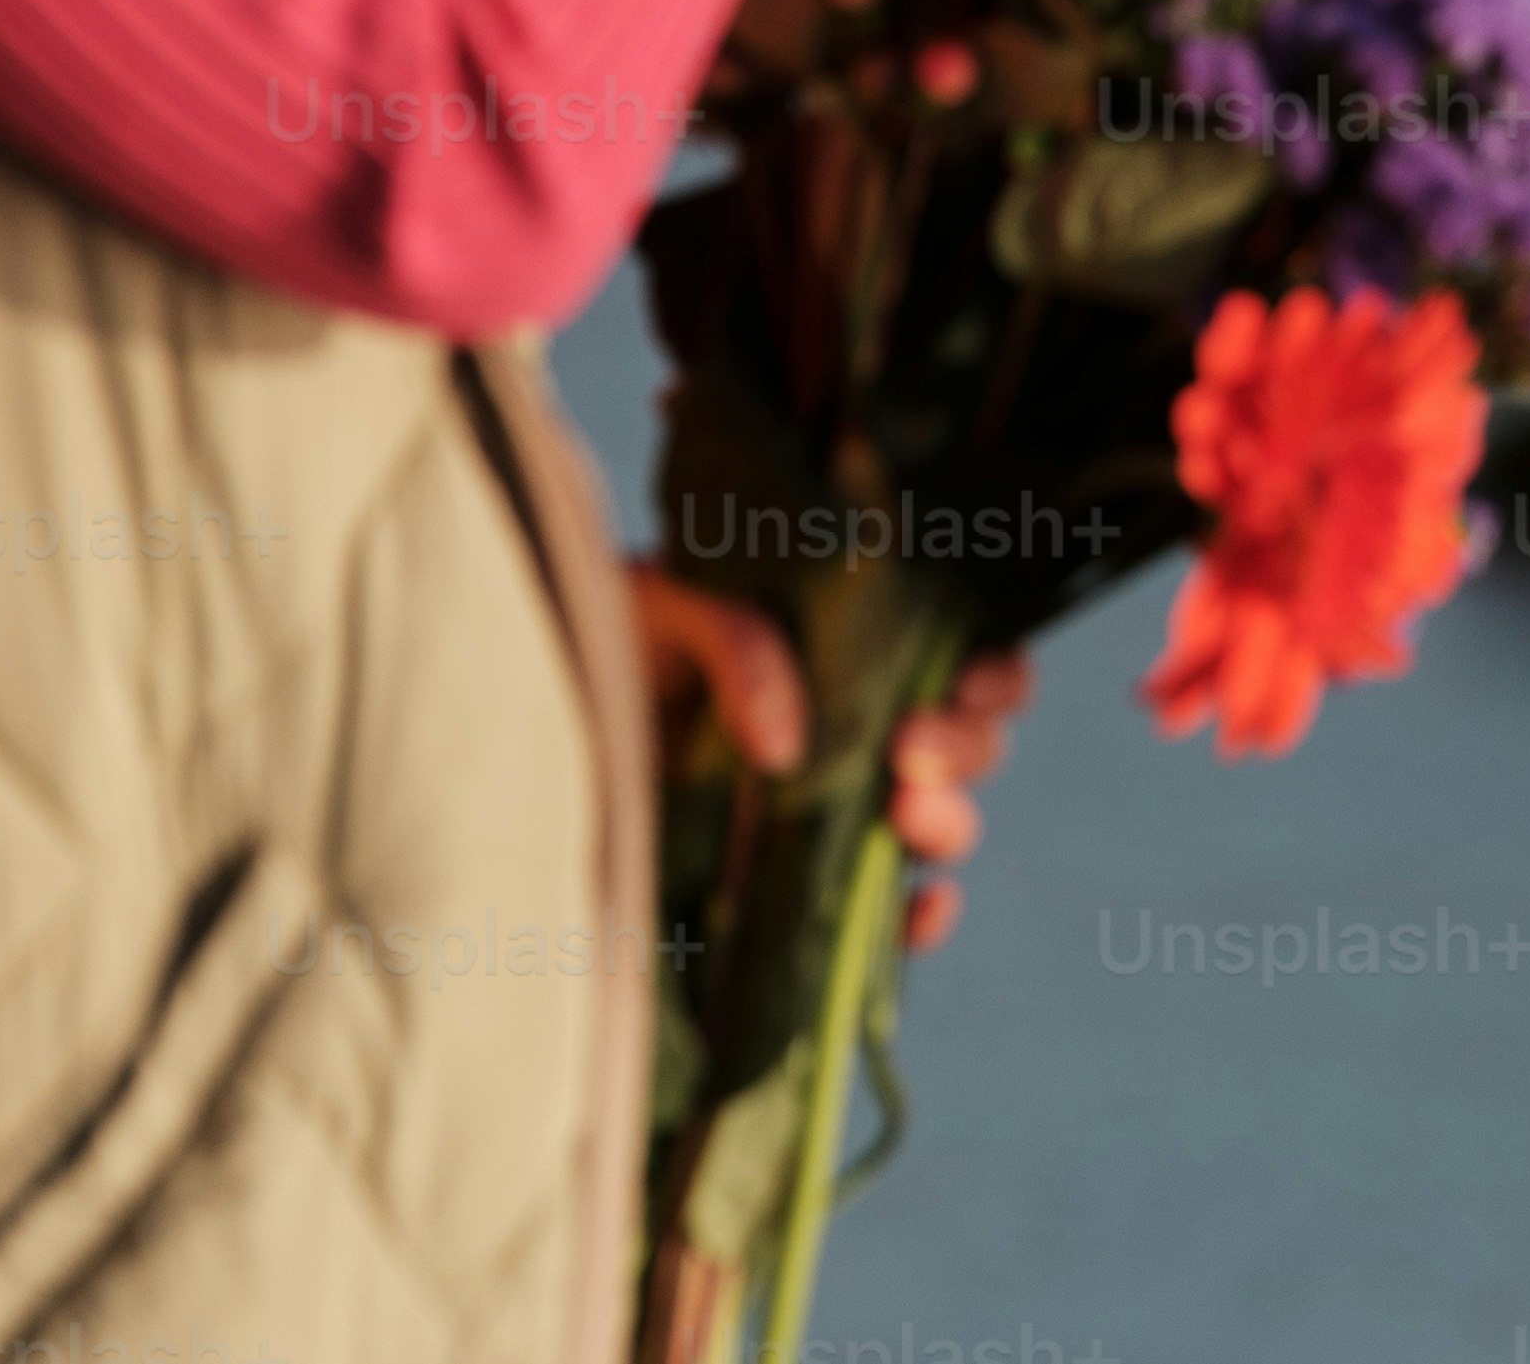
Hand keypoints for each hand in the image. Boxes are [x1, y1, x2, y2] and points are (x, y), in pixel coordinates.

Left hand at [633, 574, 1038, 952]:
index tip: (967, 682)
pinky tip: (913, 911)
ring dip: (949, 822)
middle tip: (911, 751)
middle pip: (965, 740)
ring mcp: (829, 813)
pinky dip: (914, 921)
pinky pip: (882, 918)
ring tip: (907, 818)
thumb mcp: (662, 606)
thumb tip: (788, 743)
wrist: (539, 730)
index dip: (990, 668)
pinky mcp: (793, 887)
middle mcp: (853, 728)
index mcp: (842, 645)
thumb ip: (732, 638)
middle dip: (966, 747)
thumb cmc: (607, 649)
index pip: (957, 649)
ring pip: (938, 822)